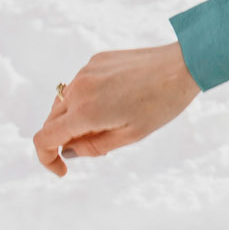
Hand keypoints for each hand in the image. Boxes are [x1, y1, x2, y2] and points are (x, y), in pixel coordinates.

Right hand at [34, 43, 199, 177]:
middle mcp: (79, 89)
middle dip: (65, 138)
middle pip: (52, 121)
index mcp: (85, 111)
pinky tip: (116, 99)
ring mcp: (86, 71)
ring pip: (64, 102)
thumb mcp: (131, 135)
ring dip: (75, 117)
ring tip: (111, 121)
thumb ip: (93, 146)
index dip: (47, 159)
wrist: (184, 64)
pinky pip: (80, 85)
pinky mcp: (96, 60)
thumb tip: (68, 150)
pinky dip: (87, 98)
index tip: (63, 169)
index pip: (44, 139)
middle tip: (98, 144)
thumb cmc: (163, 102)